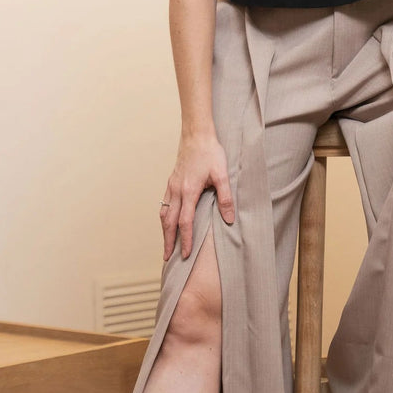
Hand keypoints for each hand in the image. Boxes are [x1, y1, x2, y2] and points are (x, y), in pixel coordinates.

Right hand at [160, 129, 234, 260]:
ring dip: (164, 231)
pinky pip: (164, 204)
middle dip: (168, 241)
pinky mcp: (172, 181)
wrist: (196, 134)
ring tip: (166, 245)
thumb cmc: (211, 152)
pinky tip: (166, 222)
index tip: (186, 254)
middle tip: (167, 258)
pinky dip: (164, 217)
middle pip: (169, 222)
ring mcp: (172, 186)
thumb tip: (229, 219)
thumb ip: (225, 197)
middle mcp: (177, 190)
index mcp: (189, 191)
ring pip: (164, 213)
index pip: (185, 222)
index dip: (185, 240)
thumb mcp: (222, 174)